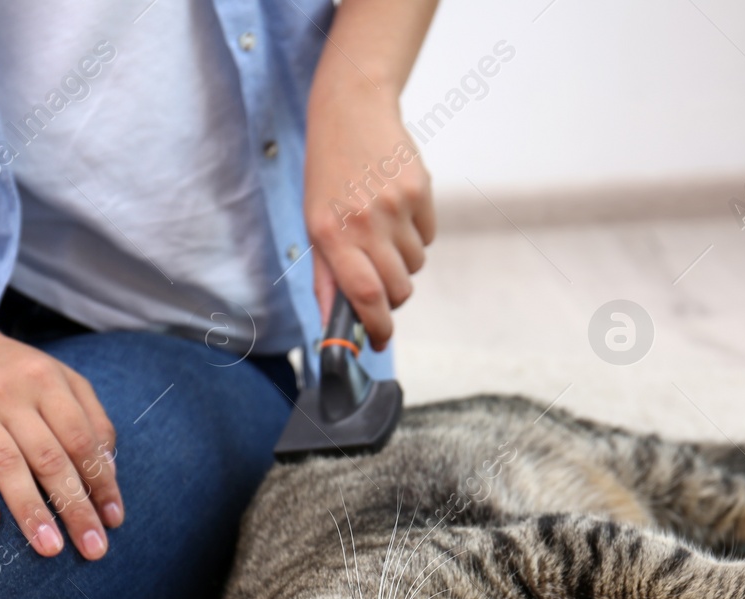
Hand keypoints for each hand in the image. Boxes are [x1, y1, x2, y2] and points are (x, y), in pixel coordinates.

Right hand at [0, 225, 122, 560]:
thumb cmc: (17, 375)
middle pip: (50, 458)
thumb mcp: (61, 381)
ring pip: (7, 464)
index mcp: (49, 382)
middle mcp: (13, 394)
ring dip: (31, 510)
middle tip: (93, 549)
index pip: (82, 440)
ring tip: (50, 549)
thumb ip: (91, 420)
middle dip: (75, 507)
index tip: (114, 521)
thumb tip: (110, 473)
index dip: (101, 482)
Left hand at [303, 8, 437, 348]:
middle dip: (392, 296)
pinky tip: (397, 210)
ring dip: (403, 261)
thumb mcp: (315, 224)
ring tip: (383, 230)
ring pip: (415, 265)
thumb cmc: (329, 174)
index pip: (363, 295)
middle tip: (379, 278)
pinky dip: (417, 235)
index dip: (377, 327)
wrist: (351, 111)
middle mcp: (365, 222)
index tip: (381, 342)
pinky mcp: (421, 190)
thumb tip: (331, 324)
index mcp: (332, 234)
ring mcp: (396, 205)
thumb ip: (326, 277)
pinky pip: (429, 237)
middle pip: (398, 289)